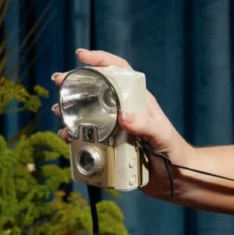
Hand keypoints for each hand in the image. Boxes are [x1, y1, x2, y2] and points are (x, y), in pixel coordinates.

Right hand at [52, 48, 190, 197]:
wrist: (175, 178)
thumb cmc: (174, 152)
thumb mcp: (162, 136)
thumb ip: (145, 126)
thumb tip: (123, 116)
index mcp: (138, 100)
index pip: (118, 71)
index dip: (101, 60)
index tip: (81, 56)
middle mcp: (123, 110)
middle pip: (97, 89)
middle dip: (76, 83)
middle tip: (58, 82)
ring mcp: (114, 128)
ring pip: (87, 113)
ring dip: (70, 110)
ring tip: (58, 111)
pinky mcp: (108, 146)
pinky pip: (86, 137)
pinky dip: (73, 135)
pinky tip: (66, 136)